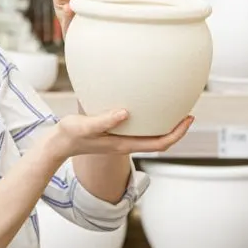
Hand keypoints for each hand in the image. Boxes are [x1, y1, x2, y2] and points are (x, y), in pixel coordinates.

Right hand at [44, 109, 193, 161]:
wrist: (58, 143)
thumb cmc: (70, 135)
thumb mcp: (85, 126)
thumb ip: (104, 120)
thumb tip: (125, 113)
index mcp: (124, 144)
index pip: (160, 144)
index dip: (177, 133)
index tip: (189, 118)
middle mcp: (126, 143)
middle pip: (160, 140)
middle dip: (177, 128)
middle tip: (188, 110)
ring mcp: (121, 139)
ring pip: (150, 134)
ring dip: (164, 123)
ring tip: (172, 106)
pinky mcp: (114, 133)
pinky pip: (139, 127)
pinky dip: (149, 118)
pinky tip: (145, 102)